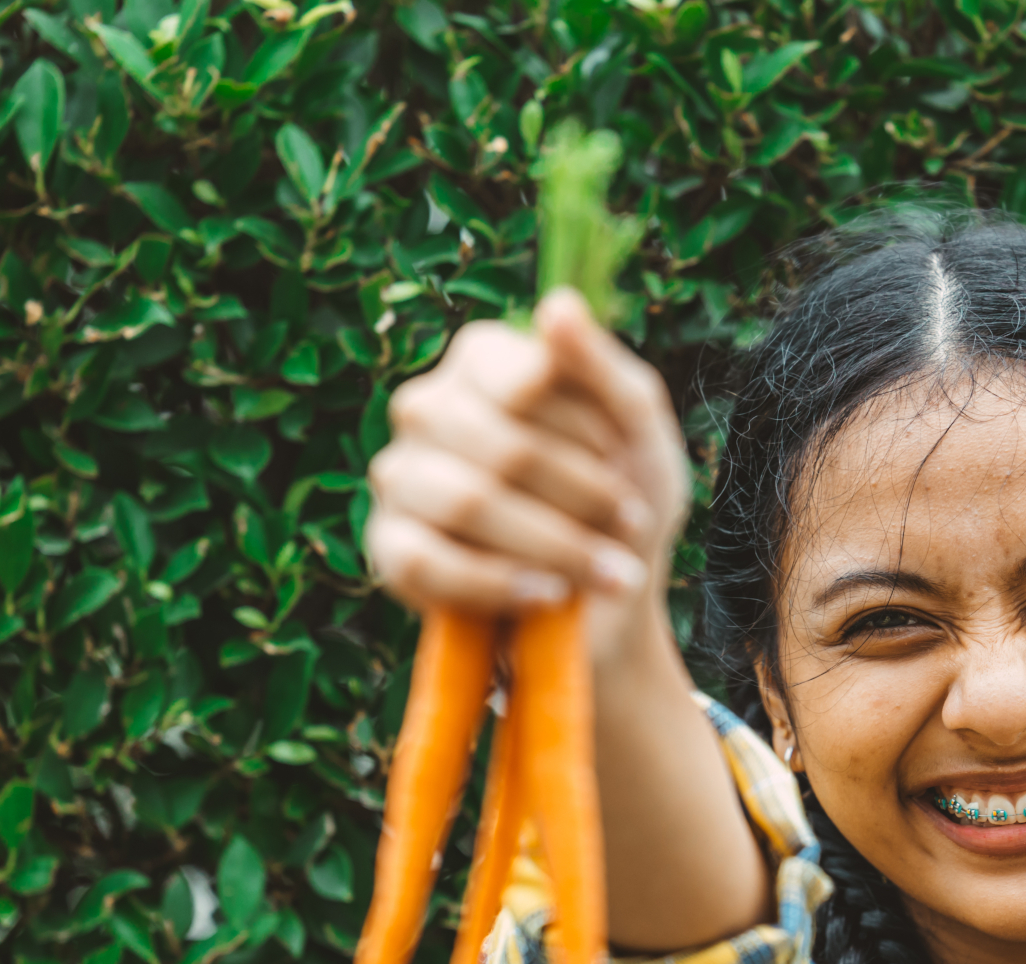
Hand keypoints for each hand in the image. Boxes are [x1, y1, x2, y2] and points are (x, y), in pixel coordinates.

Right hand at [364, 290, 689, 659]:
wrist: (609, 596)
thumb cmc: (622, 497)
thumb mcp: (637, 431)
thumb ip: (603, 368)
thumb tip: (557, 305)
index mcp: (480, 361)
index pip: (526, 380)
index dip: (587, 430)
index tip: (622, 457)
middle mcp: (426, 406)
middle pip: (504, 448)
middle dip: (583, 497)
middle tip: (629, 525)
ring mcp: (399, 476)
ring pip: (469, 503)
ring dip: (557, 546)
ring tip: (609, 574)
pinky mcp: (387, 547)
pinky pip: (430, 563)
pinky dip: (503, 584)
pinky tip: (551, 595)